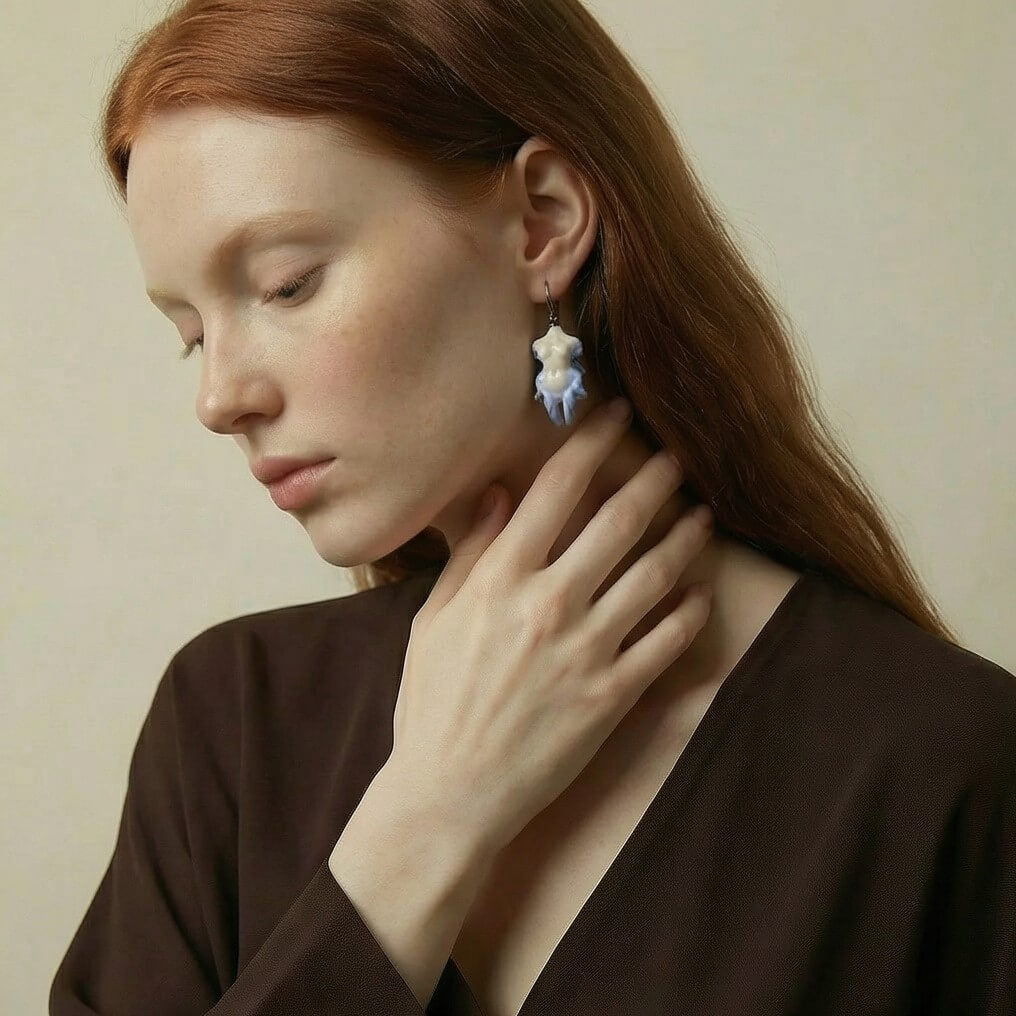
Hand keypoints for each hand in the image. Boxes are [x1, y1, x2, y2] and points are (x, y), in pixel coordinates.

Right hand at [389, 399, 714, 857]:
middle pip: (618, 522)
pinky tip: (700, 593)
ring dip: (683, 538)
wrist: (450, 794)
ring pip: (654, 577)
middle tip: (677, 459)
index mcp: (498, 580)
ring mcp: (585, 652)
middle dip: (654, 480)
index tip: (616, 415)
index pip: (556, 490)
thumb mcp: (434, 620)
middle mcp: (548, 605)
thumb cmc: (432, 704)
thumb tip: (500, 495)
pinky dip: (689, 613)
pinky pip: (665, 643)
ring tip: (700, 515)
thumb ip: (471, 554)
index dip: (593, 443)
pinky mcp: (612, 697)